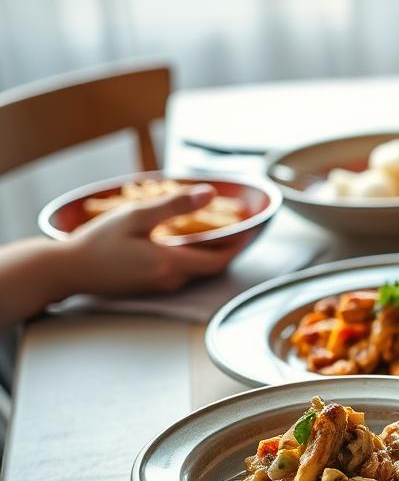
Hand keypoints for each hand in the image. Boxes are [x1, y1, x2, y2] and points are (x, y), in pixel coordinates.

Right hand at [60, 184, 246, 295]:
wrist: (66, 271)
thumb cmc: (95, 243)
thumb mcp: (135, 217)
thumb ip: (175, 206)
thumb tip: (209, 194)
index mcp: (170, 264)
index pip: (218, 260)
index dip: (237, 247)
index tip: (250, 231)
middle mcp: (170, 280)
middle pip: (210, 268)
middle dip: (227, 249)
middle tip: (239, 230)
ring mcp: (159, 286)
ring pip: (195, 271)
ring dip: (209, 254)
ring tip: (218, 233)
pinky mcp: (149, 287)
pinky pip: (180, 273)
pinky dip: (191, 259)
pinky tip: (186, 243)